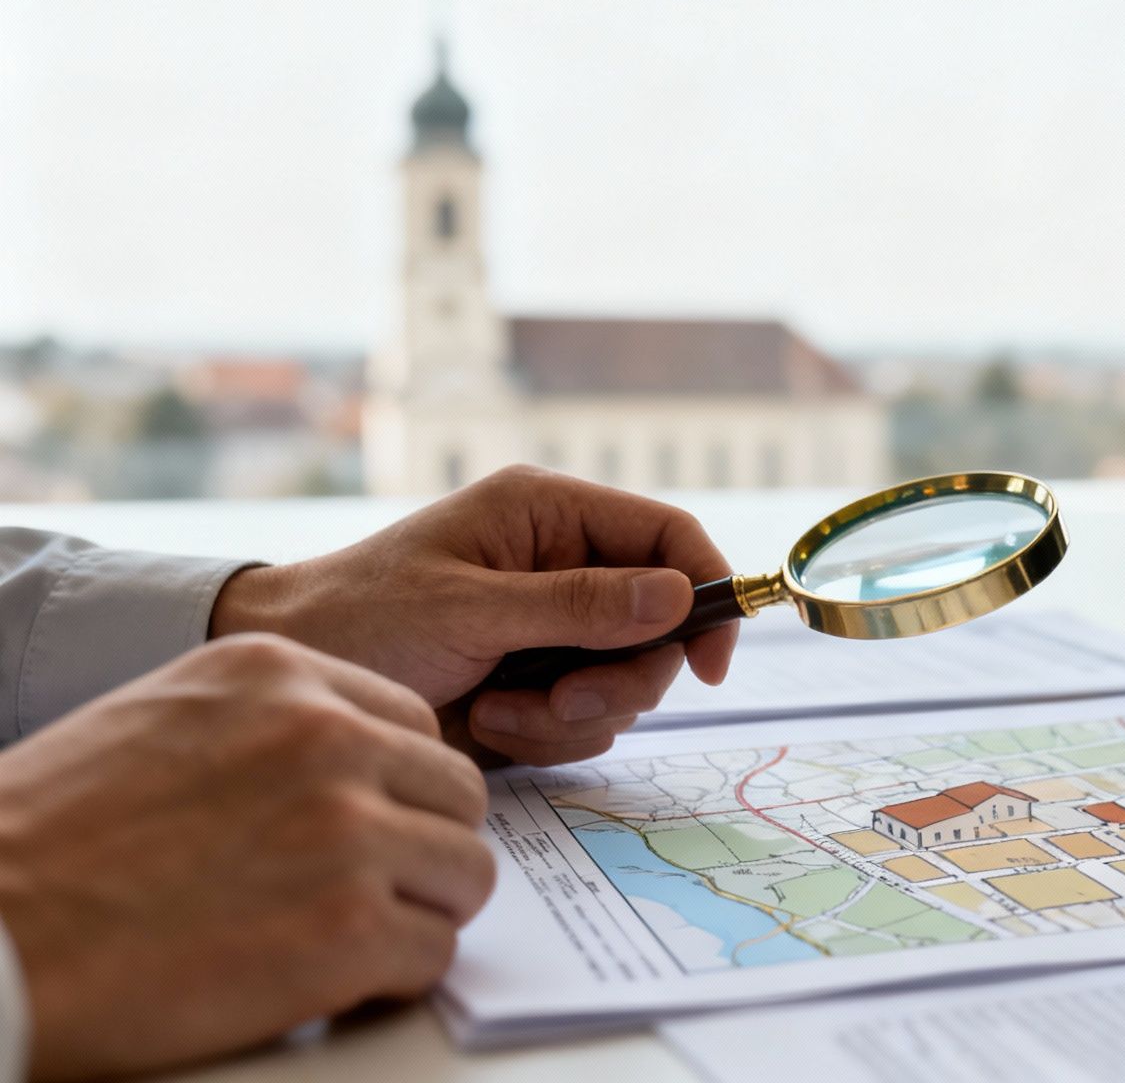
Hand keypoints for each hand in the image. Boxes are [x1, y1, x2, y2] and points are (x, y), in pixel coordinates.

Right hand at [0, 634, 491, 1080]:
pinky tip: (329, 983)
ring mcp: (346, 831)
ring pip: (465, 873)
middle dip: (422, 850)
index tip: (372, 828)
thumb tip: (363, 770)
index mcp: (279, 676)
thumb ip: (272, 729)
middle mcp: (326, 738)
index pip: (414, 725)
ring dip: (417, 915)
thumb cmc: (50, 841)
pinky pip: (432, 953)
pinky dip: (391, 980)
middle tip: (369, 894)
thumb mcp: (165, 722)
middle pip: (456, 795)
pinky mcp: (349, 929)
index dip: (400, 789)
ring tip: (345, 941)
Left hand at [209, 465, 736, 764]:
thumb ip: (578, 604)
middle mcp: (565, 565)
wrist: (292, 678)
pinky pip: (591, 719)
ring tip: (501, 711)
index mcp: (549, 514)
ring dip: (577, 711)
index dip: (707, 591)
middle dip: (624, 673)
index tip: (710, 661)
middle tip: (569, 699)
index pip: (669, 535)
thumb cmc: (358, 618)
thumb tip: (679, 593)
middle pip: (663, 622)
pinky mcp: (540, 683)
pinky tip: (486, 721)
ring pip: (631, 679)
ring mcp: (555, 628)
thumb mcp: (469, 609)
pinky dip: (548, 734)